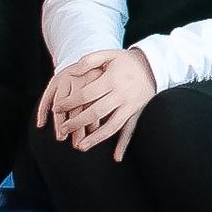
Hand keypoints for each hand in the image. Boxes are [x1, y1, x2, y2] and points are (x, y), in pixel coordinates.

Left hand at [38, 47, 158, 158]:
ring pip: (112, 126)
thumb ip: (89, 61)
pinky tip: (116, 157)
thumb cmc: (126, 60)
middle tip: (63, 130)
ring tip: (80, 147)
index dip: (69, 102)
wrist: (155, 64)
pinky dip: (124, 144)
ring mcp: (131, 105)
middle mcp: (122, 94)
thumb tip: (73, 73)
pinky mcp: (138, 111)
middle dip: (77, 123)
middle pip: (96, 113)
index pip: (85, 95)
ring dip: (96, 138)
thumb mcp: (108, 54)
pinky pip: (131, 130)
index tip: (56, 108)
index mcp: (112, 80)